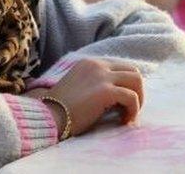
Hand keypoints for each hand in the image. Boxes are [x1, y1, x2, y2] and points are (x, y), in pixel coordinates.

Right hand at [25, 58, 143, 136]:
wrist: (47, 117)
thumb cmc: (59, 110)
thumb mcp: (79, 88)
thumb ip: (96, 85)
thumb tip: (118, 96)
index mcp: (90, 63)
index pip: (121, 67)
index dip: (127, 85)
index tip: (123, 103)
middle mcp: (97, 65)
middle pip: (133, 71)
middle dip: (137, 91)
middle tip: (130, 110)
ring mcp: (102, 76)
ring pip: (136, 80)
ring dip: (138, 99)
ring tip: (129, 115)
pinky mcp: (105, 91)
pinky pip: (131, 97)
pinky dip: (133, 110)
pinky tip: (124, 121)